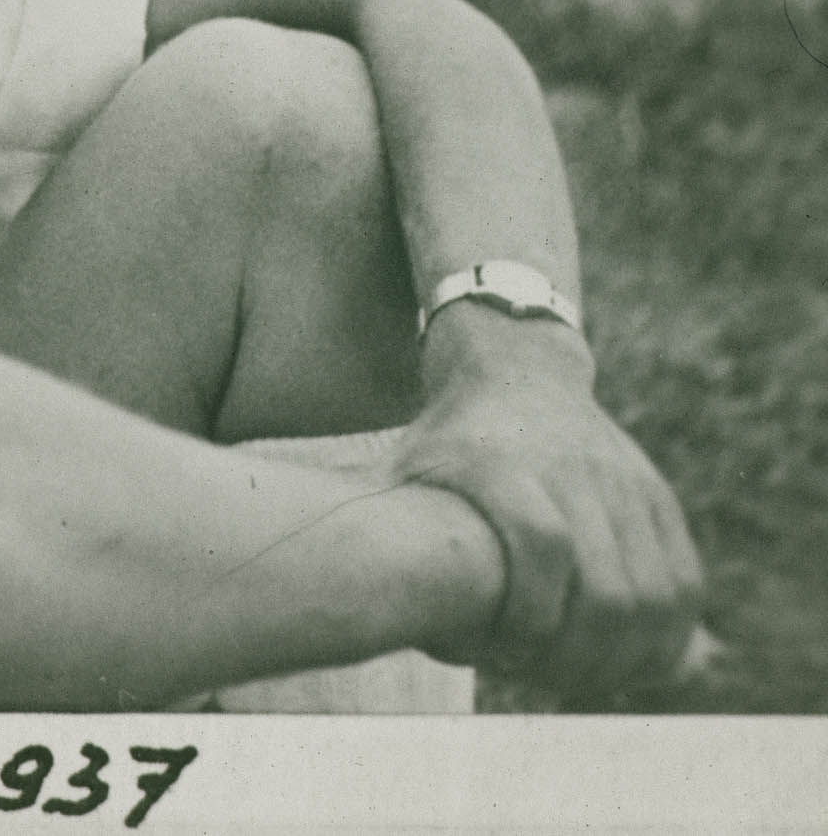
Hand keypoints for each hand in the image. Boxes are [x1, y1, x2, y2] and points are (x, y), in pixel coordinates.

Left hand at [394, 303, 704, 695]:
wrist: (515, 373)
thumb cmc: (445, 447)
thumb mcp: (403, 475)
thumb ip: (388, 543)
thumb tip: (368, 619)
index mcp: (500, 462)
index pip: (540, 546)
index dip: (528, 617)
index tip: (501, 655)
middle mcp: (572, 468)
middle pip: (610, 590)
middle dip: (579, 658)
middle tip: (542, 680)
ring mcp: (623, 481)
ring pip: (657, 596)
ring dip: (625, 658)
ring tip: (581, 677)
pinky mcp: (656, 497)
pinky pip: (685, 582)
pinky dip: (666, 636)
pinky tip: (628, 660)